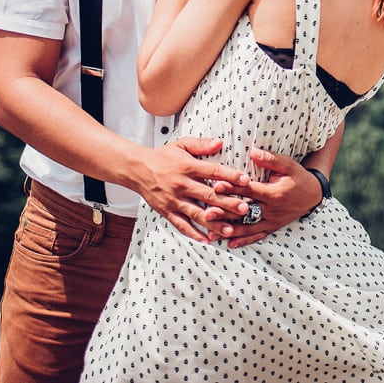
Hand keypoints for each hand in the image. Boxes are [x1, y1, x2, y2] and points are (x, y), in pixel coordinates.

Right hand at [132, 137, 252, 242]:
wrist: (137, 169)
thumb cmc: (163, 156)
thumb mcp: (181, 144)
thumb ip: (201, 144)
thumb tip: (220, 143)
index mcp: (188, 167)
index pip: (213, 172)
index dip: (230, 176)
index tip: (246, 180)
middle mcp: (182, 185)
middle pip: (208, 196)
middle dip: (228, 203)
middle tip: (245, 209)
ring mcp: (174, 200)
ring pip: (197, 214)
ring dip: (215, 223)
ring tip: (231, 230)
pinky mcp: (167, 212)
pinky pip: (182, 225)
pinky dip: (194, 234)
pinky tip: (208, 240)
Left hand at [207, 148, 324, 247]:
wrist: (313, 196)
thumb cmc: (298, 177)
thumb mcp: (288, 165)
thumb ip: (270, 160)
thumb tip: (253, 151)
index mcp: (274, 193)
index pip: (249, 191)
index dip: (233, 188)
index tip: (216, 186)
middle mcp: (271, 210)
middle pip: (244, 212)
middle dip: (224, 213)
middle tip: (206, 213)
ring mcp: (272, 221)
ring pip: (248, 228)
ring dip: (229, 230)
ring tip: (211, 232)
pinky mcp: (272, 228)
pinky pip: (256, 236)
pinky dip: (243, 241)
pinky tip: (229, 244)